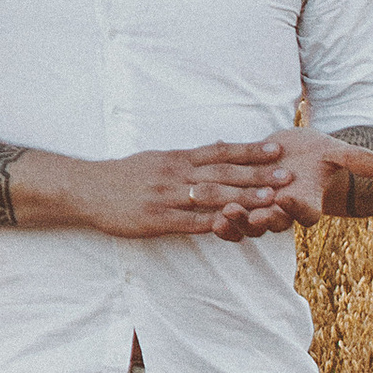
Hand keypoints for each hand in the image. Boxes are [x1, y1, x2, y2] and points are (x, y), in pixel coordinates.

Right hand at [82, 140, 301, 239]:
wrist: (86, 189)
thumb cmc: (122, 176)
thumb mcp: (155, 158)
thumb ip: (186, 158)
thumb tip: (216, 146)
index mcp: (177, 158)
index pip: (220, 151)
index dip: (250, 151)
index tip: (276, 148)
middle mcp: (175, 174)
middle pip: (223, 172)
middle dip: (257, 174)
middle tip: (287, 174)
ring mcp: (167, 196)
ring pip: (213, 196)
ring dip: (244, 198)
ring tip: (271, 199)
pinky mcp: (157, 219)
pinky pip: (192, 222)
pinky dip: (216, 223)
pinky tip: (237, 225)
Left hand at [228, 126, 372, 226]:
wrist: (296, 155)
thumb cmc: (319, 156)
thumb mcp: (336, 153)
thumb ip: (354, 159)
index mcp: (307, 206)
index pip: (303, 213)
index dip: (295, 209)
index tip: (288, 200)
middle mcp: (283, 214)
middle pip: (270, 224)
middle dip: (256, 220)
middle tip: (243, 215)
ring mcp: (260, 211)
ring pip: (246, 224)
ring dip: (232, 221)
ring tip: (220, 213)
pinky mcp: (240, 204)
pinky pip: (227, 214)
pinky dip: (216, 211)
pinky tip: (200, 197)